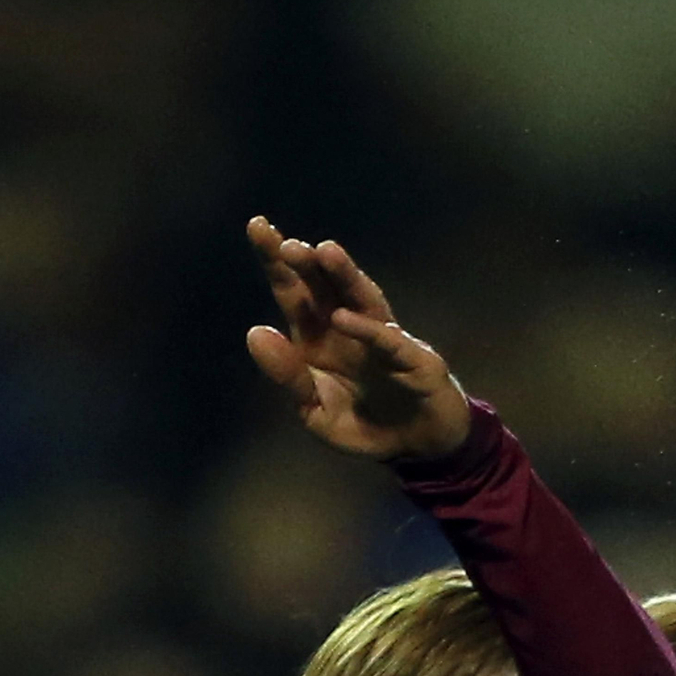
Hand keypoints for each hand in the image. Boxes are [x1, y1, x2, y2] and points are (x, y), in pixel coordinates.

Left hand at [246, 215, 470, 459]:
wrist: (420, 449)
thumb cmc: (366, 425)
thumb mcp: (316, 412)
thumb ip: (288, 376)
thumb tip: (255, 332)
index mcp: (319, 338)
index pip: (294, 293)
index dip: (277, 262)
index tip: (258, 227)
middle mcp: (350, 329)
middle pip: (326, 287)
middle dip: (307, 263)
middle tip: (285, 242)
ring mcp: (385, 340)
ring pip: (362, 299)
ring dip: (343, 276)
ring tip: (323, 252)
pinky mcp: (415, 361)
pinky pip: (389, 342)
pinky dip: (367, 330)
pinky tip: (344, 318)